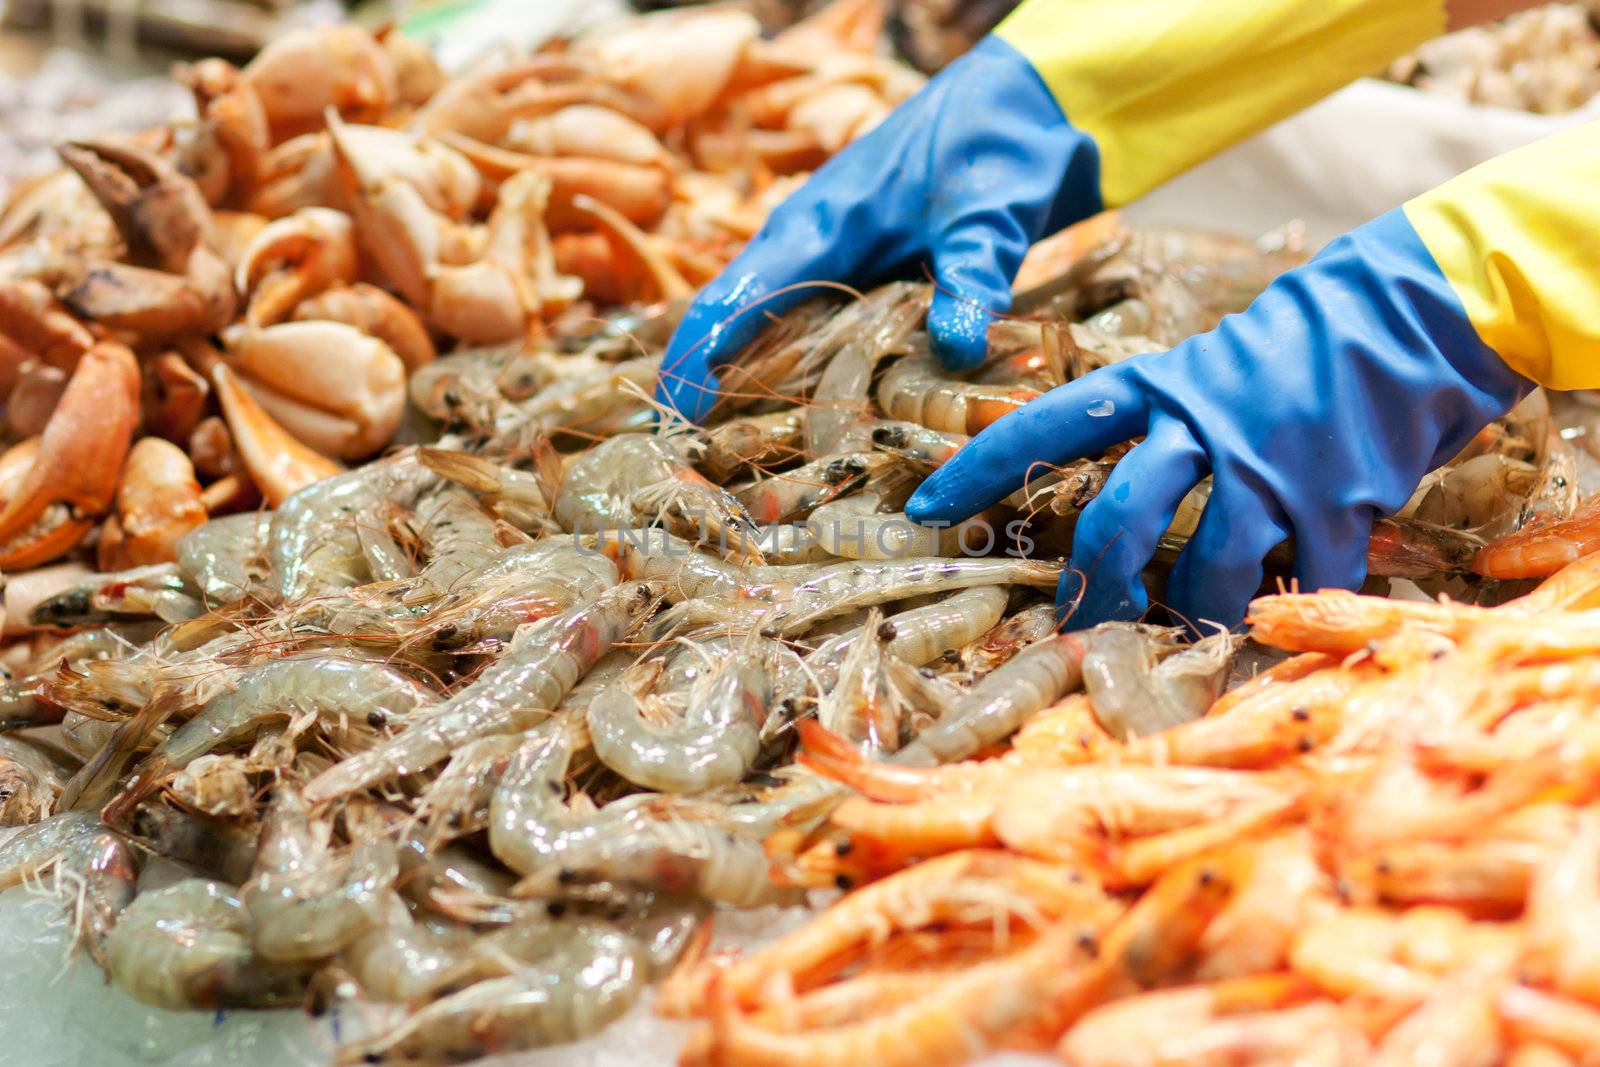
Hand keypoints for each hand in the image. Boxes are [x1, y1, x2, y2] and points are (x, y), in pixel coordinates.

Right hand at [654, 35, 1101, 422]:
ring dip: (742, 387)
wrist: (1020, 101)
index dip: (699, 360)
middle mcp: (806, 244)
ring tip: (723, 460)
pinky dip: (790, 373)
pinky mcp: (854, 270)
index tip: (677, 420)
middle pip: (730, 321)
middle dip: (703, 387)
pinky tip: (793, 424)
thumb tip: (958, 350)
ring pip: (762, 329)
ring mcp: (825, 256)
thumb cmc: (998, 147)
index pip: (734, 298)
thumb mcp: (994, 215)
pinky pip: (803, 328)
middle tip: (690, 461)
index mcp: (822, 226)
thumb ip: (973, 278)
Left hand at [905, 209, 1530, 629]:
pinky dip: (1289, 606)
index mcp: (1160, 384)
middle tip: (1080, 632)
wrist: (1414, 309)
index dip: (980, 469)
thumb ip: (1169, 426)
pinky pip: (1299, 579)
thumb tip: (1131, 502)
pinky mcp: (1335, 499)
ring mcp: (1267, 465)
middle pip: (1117, 521)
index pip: (1048, 426)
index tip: (922, 508)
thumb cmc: (1304, 343)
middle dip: (1094, 588)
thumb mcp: (1217, 365)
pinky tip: (1285, 613)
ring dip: (1193, 616)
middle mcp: (1202, 425)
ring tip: (1192, 636)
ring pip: (1204, 570)